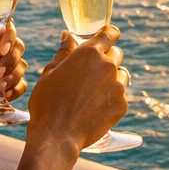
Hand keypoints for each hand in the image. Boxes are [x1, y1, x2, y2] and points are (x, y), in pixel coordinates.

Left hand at [0, 19, 27, 116]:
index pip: (4, 30)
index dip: (9, 37)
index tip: (3, 50)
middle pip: (17, 47)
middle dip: (11, 60)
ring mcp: (3, 69)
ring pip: (21, 66)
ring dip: (13, 76)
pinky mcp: (7, 86)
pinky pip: (21, 85)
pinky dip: (16, 89)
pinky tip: (4, 95)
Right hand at [25, 26, 127, 151]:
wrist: (56, 135)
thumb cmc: (47, 102)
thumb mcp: (49, 72)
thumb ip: (64, 51)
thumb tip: (68, 36)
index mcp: (89, 53)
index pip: (110, 33)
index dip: (108, 35)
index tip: (106, 38)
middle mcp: (107, 66)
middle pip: (116, 54)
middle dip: (106, 58)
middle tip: (91, 72)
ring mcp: (117, 87)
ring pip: (121, 75)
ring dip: (111, 78)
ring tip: (92, 91)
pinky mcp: (121, 105)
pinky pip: (120, 95)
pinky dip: (111, 98)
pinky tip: (94, 107)